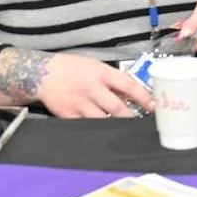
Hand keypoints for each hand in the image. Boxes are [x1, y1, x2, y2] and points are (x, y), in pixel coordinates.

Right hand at [35, 53, 153, 117]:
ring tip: (123, 128)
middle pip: (116, 107)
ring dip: (114, 125)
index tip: (153, 106)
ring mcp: (79, 103)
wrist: (42, 73)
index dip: (143, 97)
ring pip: (102, 120)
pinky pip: (86, 126)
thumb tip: (133, 95)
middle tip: (140, 123)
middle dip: (130, 117)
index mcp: (101, 73)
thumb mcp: (96, 66)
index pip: (128, 85)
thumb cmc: (72, 68)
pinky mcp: (69, 115)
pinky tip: (102, 130)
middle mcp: (91, 88)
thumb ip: (113, 81)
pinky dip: (96, 128)